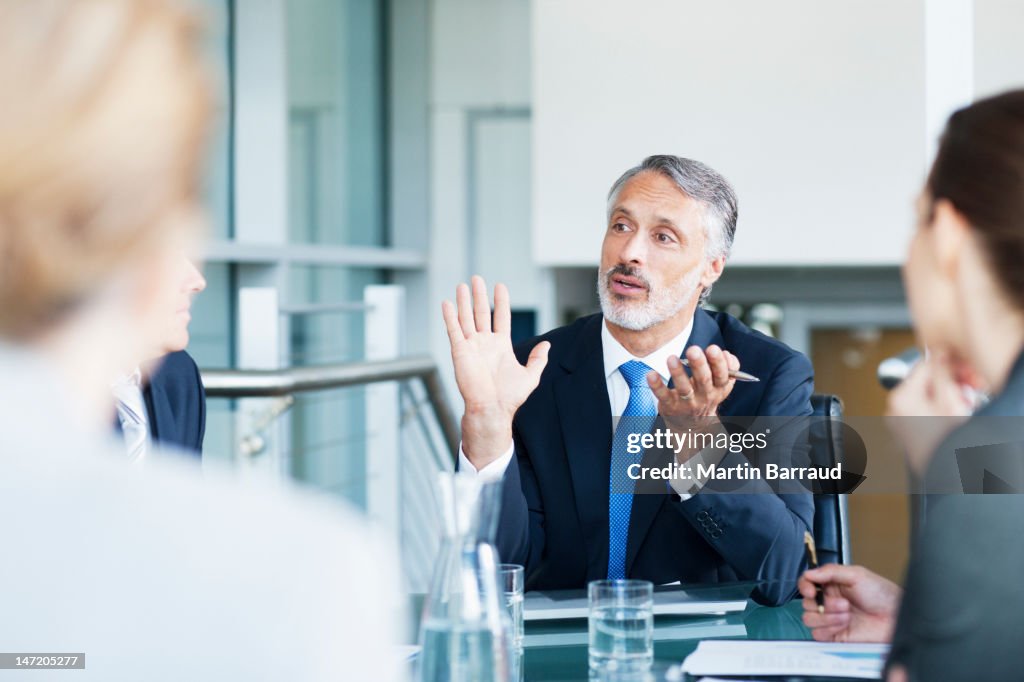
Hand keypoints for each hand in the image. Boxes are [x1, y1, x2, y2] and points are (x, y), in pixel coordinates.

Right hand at [442, 276, 548, 467]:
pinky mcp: (459, 351)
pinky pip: (453, 330)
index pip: (501, 317)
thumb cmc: (510, 397)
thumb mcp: (530, 375)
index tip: (500, 286)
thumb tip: (546, 345)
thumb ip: (538, 359)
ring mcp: (471, 346)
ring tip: (463, 285)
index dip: (501, 302)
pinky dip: (450, 316)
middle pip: (481, 313)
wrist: (492, 408)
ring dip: (464, 301)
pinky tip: (447, 303)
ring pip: (466, 318)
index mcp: (500, 346)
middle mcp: (485, 343)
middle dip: (479, 296)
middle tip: (477, 279)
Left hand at [646, 345, 737, 420]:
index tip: (714, 349)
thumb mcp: (721, 385)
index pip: (722, 376)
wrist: (693, 426)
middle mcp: (704, 396)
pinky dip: (657, 385)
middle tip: (693, 350)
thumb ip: (728, 369)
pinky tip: (651, 374)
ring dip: (678, 373)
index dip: (719, 363)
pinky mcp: (671, 406)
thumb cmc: (706, 396)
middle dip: (699, 364)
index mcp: (718, 389)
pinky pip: (663, 395)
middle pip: (704, 380)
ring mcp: (687, 403)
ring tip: (672, 359)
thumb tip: (726, 354)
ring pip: (684, 388)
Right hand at [798, 564, 901, 642]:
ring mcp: (831, 620)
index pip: (807, 584)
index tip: (811, 591)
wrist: (896, 617)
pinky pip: (818, 634)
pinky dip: (829, 629)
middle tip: (843, 603)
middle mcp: (829, 602)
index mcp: (831, 585)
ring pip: (809, 618)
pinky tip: (844, 625)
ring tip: (847, 615)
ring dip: (827, 617)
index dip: (805, 587)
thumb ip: (830, 571)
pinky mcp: (835, 636)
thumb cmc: (882, 594)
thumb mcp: (857, 575)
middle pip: (806, 603)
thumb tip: (809, 572)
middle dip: (824, 604)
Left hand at [886, 352, 972, 475]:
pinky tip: (950, 420)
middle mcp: (893, 407)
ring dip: (945, 399)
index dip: (948, 367)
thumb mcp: (949, 400)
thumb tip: (939, 353)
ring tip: (959, 410)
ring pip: (925, 398)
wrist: (942, 474)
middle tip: (965, 394)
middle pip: (924, 382)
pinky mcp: (903, 432)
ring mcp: (896, 422)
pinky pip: (921, 412)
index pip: (924, 366)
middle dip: (948, 385)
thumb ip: (942, 372)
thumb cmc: (944, 442)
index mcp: (900, 396)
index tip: (963, 374)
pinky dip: (936, 412)